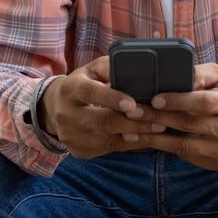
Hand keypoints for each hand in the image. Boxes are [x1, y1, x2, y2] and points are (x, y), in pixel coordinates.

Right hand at [38, 57, 173, 158]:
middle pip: (102, 122)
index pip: (89, 93)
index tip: (132, 103)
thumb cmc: (85, 83)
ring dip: (137, 135)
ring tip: (160, 128)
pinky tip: (148, 138)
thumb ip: (111, 67)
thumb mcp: (93, 70)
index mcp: (70, 89)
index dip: (111, 98)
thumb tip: (136, 68)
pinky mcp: (80, 151)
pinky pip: (110, 150)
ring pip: (109, 140)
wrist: (57, 109)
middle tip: (159, 120)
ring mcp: (72, 136)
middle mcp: (66, 114)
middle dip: (133, 122)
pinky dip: (132, 145)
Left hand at [119, 63, 217, 170]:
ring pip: (183, 145)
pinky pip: (185, 155)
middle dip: (157, 117)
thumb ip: (198, 74)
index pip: (203, 103)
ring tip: (130, 130)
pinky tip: (144, 141)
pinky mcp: (217, 163)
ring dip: (154, 138)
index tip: (154, 98)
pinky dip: (163, 148)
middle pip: (189, 124)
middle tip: (132, 111)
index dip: (178, 101)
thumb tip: (176, 74)